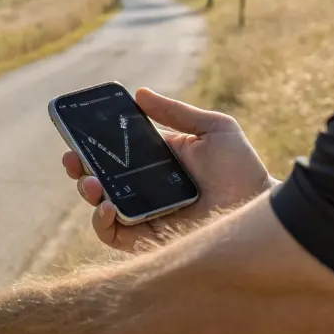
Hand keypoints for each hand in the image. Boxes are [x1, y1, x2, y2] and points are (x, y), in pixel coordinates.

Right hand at [61, 88, 274, 251]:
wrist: (259, 206)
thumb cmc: (242, 168)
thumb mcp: (213, 128)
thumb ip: (176, 112)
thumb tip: (140, 93)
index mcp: (154, 162)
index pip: (113, 154)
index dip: (90, 145)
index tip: (77, 135)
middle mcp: (144, 189)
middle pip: (98, 179)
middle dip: (78, 169)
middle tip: (73, 160)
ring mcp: (144, 215)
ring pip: (100, 207)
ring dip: (87, 193)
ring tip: (90, 183)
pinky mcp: (147, 241)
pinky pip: (113, 235)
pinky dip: (101, 223)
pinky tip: (108, 207)